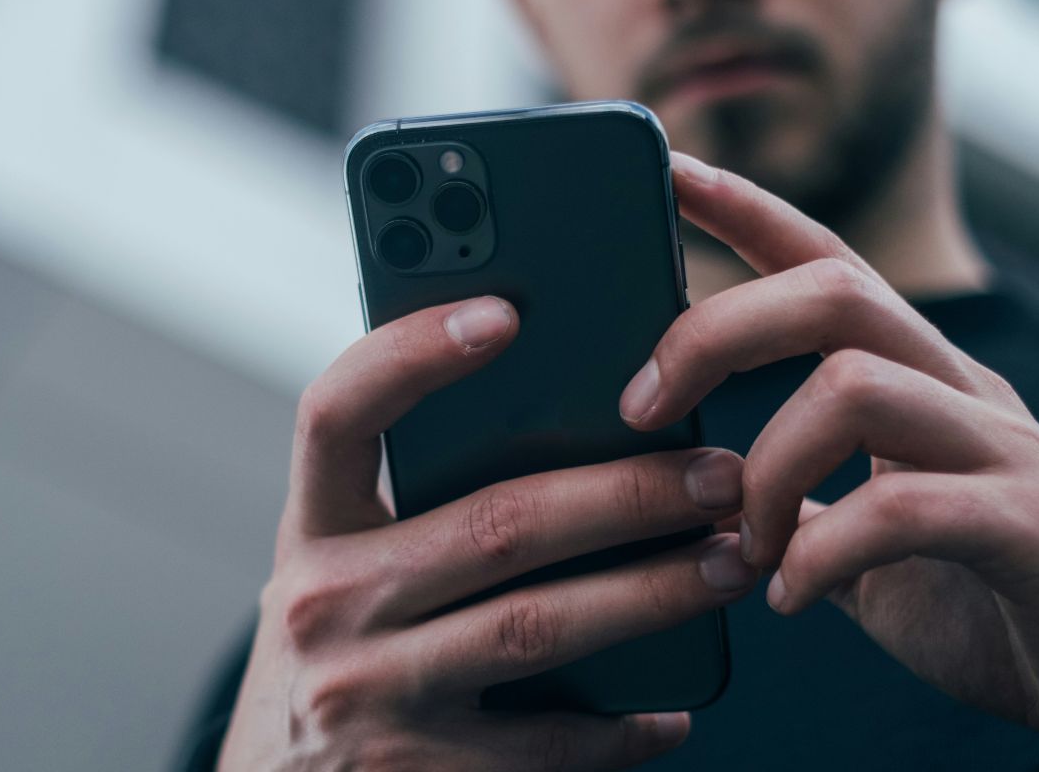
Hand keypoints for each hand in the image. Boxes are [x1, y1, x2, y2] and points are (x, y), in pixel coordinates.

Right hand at [217, 296, 758, 770]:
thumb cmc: (336, 657)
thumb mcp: (340, 571)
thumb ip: (409, 506)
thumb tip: (569, 422)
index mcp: (309, 530)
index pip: (337, 411)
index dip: (411, 354)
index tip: (503, 311)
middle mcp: (325, 604)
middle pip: (494, 523)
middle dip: (625, 491)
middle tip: (716, 474)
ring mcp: (368, 695)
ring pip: (537, 625)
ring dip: (652, 592)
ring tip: (729, 563)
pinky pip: (545, 745)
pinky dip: (621, 726)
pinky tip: (672, 707)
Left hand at [620, 152, 1038, 771]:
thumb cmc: (993, 613)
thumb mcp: (870, 545)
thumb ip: (800, 503)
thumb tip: (695, 487)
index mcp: (924, 383)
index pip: (829, 262)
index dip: (748, 209)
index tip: (667, 168)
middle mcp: (968, 394)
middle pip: (833, 292)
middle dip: (715, 332)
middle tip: (640, 406)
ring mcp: (1010, 454)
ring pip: (856, 385)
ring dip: (765, 469)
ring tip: (743, 546)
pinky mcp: (1038, 531)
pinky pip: (904, 508)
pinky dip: (823, 553)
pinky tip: (792, 597)